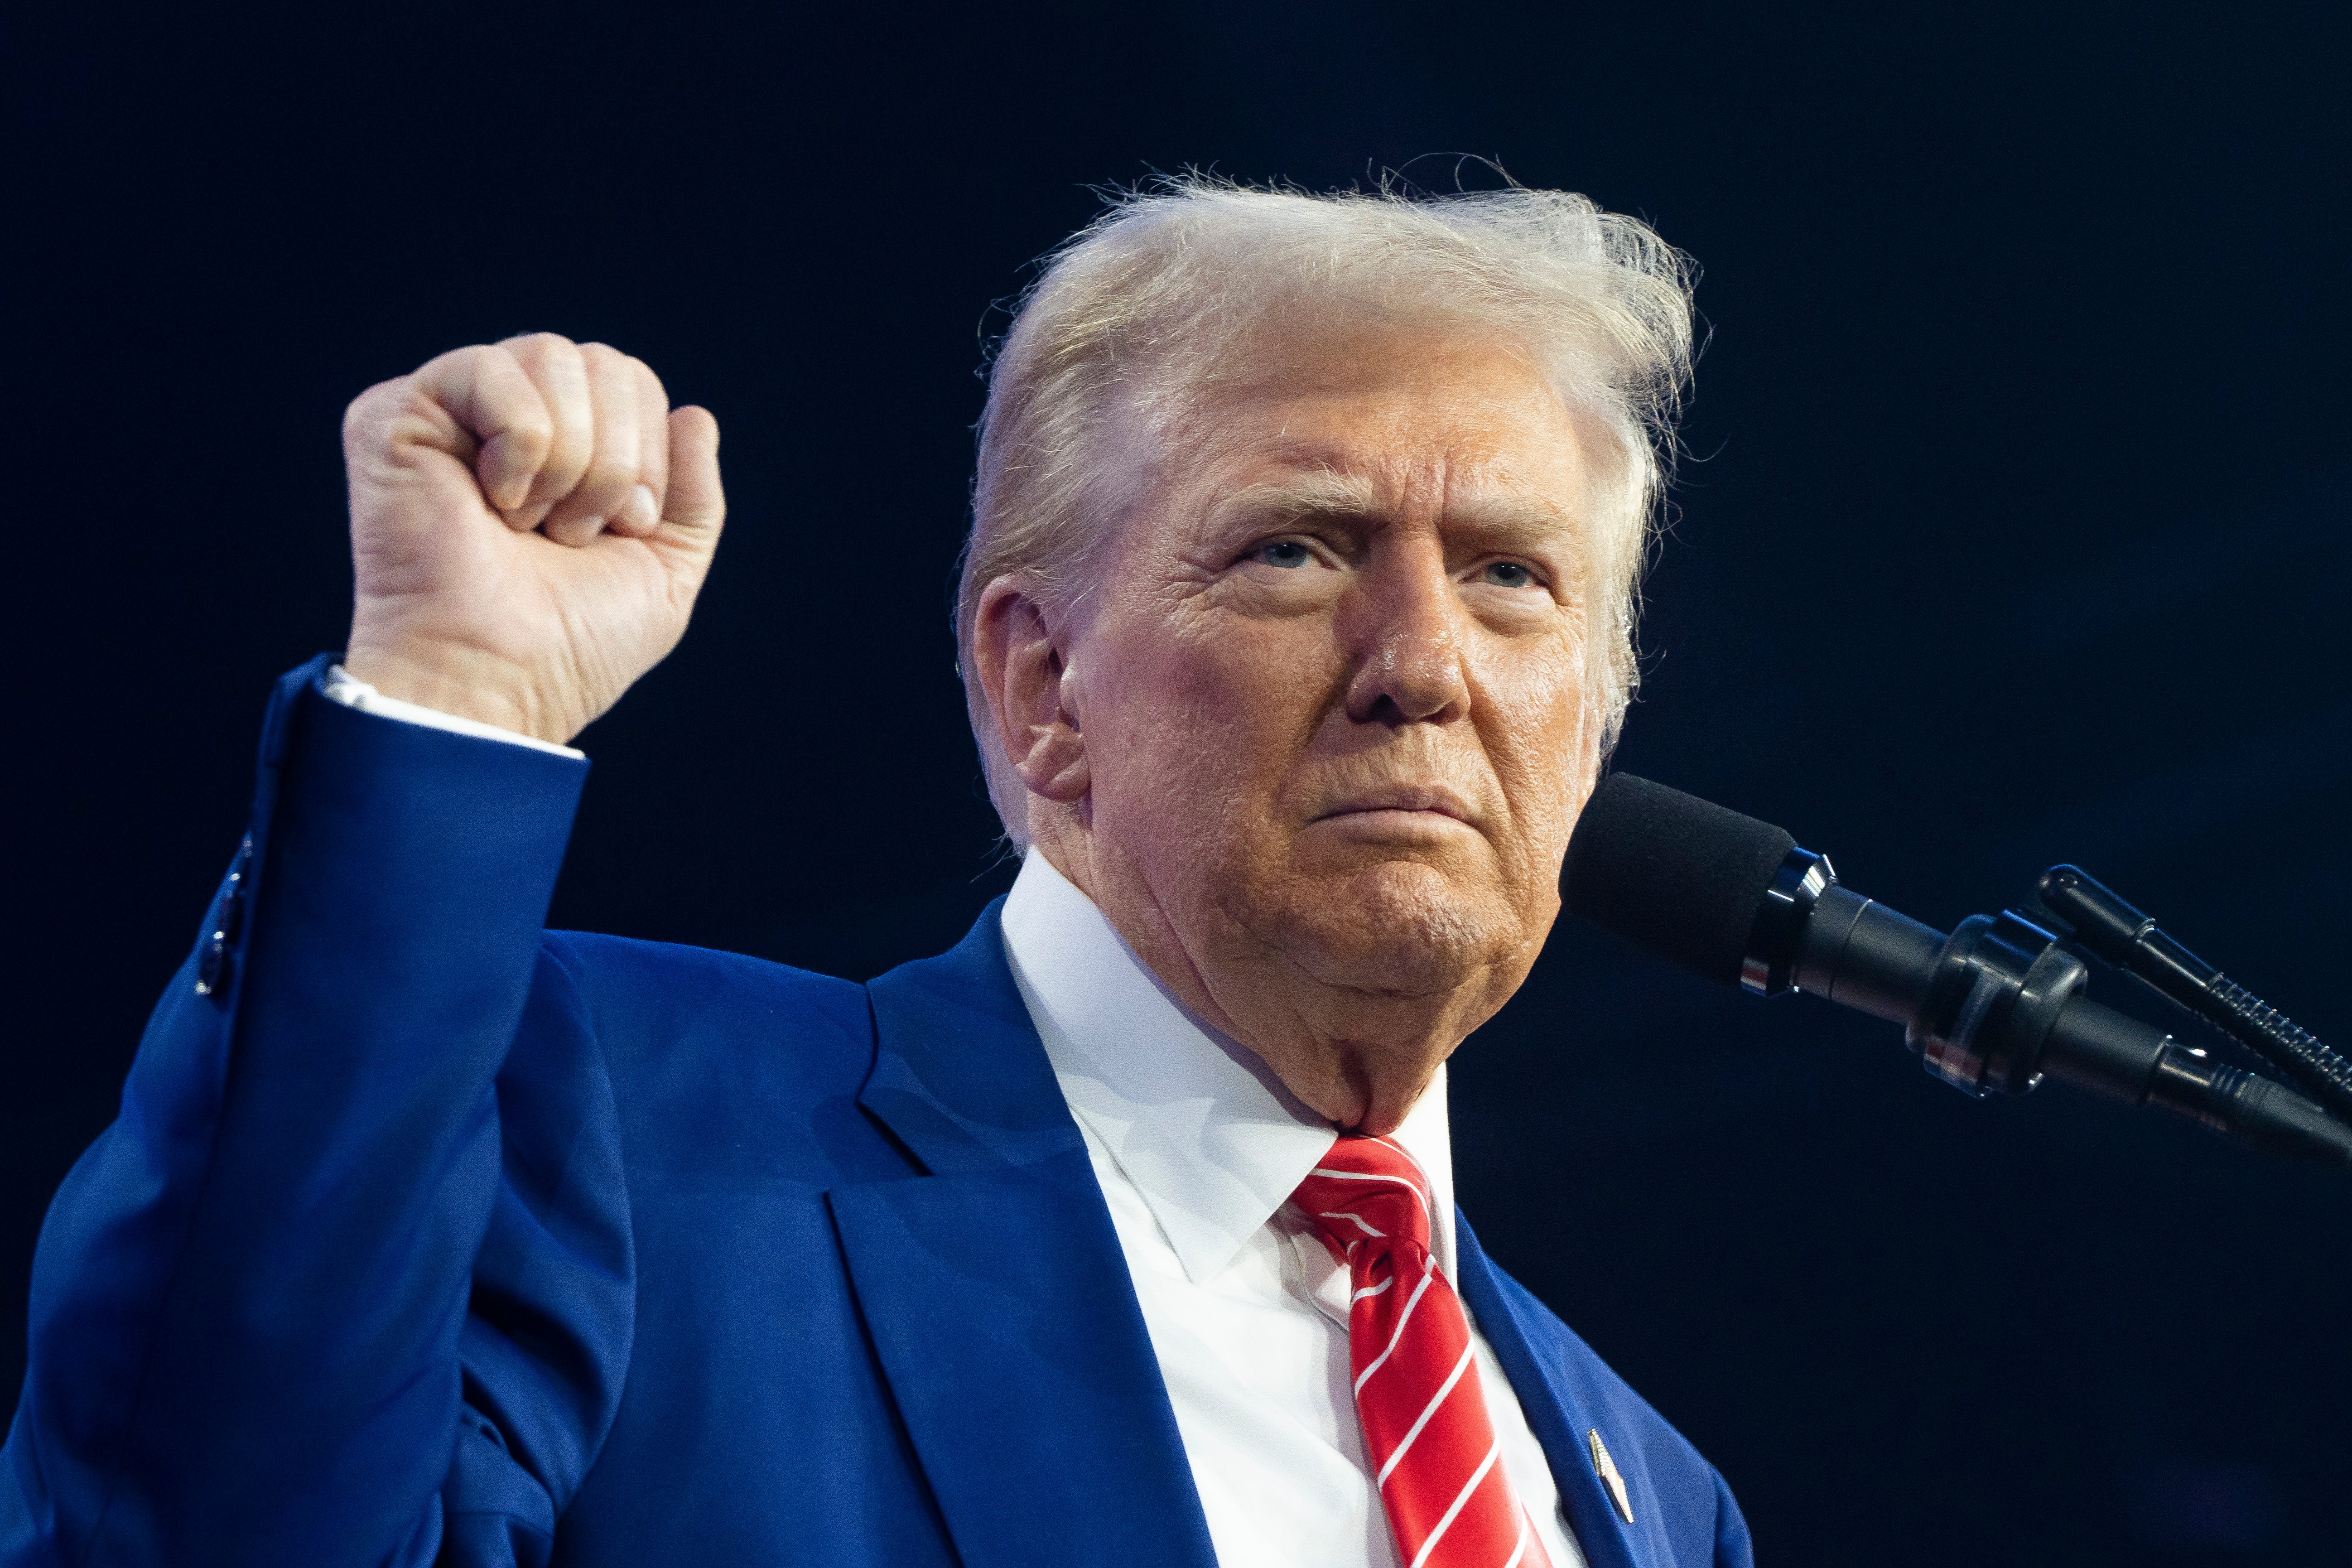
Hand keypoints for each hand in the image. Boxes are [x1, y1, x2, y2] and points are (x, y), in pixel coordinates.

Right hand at [340, 334, 724, 743]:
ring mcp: (451, 411)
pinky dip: (520, 444)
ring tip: (532, 524)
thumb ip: (695, 496)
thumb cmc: (571, 642)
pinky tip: (492, 502)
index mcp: (567, 447)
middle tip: (575, 533)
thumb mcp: (666, 571)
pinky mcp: (396, 413)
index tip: (622, 531)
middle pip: (606, 361)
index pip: (636, 383)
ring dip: (571, 458)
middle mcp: (507, 418)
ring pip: (555, 354)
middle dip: (617, 457)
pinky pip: (489, 367)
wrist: (500, 678)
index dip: (648, 456)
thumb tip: (695, 414)